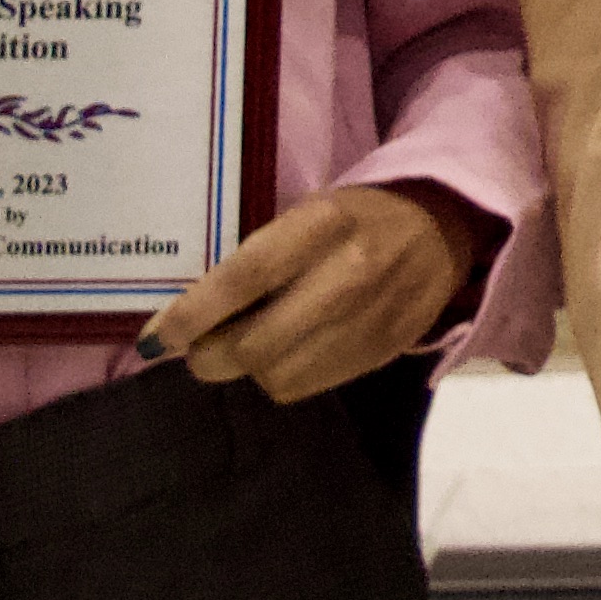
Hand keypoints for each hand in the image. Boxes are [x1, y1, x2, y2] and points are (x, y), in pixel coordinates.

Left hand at [146, 183, 491, 403]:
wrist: (446, 226)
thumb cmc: (359, 213)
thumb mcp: (309, 213)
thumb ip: (258, 257)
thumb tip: (189, 312)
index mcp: (324, 223)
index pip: (244, 277)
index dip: (191, 314)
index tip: (154, 336)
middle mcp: (349, 274)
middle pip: (254, 344)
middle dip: (208, 356)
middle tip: (194, 348)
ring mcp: (369, 319)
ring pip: (277, 376)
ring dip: (247, 369)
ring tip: (248, 345)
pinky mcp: (382, 353)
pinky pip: (308, 386)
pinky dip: (283, 376)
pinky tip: (287, 351)